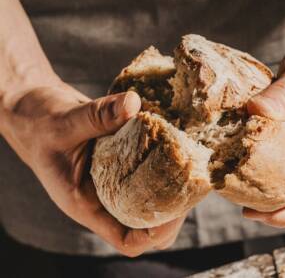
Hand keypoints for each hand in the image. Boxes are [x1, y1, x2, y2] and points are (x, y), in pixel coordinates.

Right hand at [0, 81, 184, 255]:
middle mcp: (105, 197)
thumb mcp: (64, 121)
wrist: (35, 112)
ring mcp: (115, 180)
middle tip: (190, 179)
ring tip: (188, 161)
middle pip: (148, 223)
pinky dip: (163, 160)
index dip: (155, 232)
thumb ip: (97, 115)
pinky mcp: (122, 161)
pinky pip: (147, 169)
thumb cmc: (40, 125)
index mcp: (87, 204)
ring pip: (151, 196)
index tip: (177, 208)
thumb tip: (134, 104)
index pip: (127, 239)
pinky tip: (175, 140)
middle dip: (173, 209)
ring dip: (172, 183)